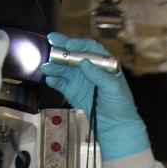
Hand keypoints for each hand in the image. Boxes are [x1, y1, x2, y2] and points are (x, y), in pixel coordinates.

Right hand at [42, 32, 149, 160]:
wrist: (116, 127)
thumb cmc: (120, 105)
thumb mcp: (114, 88)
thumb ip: (99, 75)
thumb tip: (84, 62)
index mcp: (102, 63)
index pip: (89, 48)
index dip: (78, 45)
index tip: (69, 46)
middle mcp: (89, 69)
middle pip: (73, 54)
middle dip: (62, 47)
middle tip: (51, 40)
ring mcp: (80, 80)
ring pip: (64, 68)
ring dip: (55, 66)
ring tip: (46, 66)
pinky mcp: (72, 92)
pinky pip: (61, 83)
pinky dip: (54, 81)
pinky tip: (49, 79)